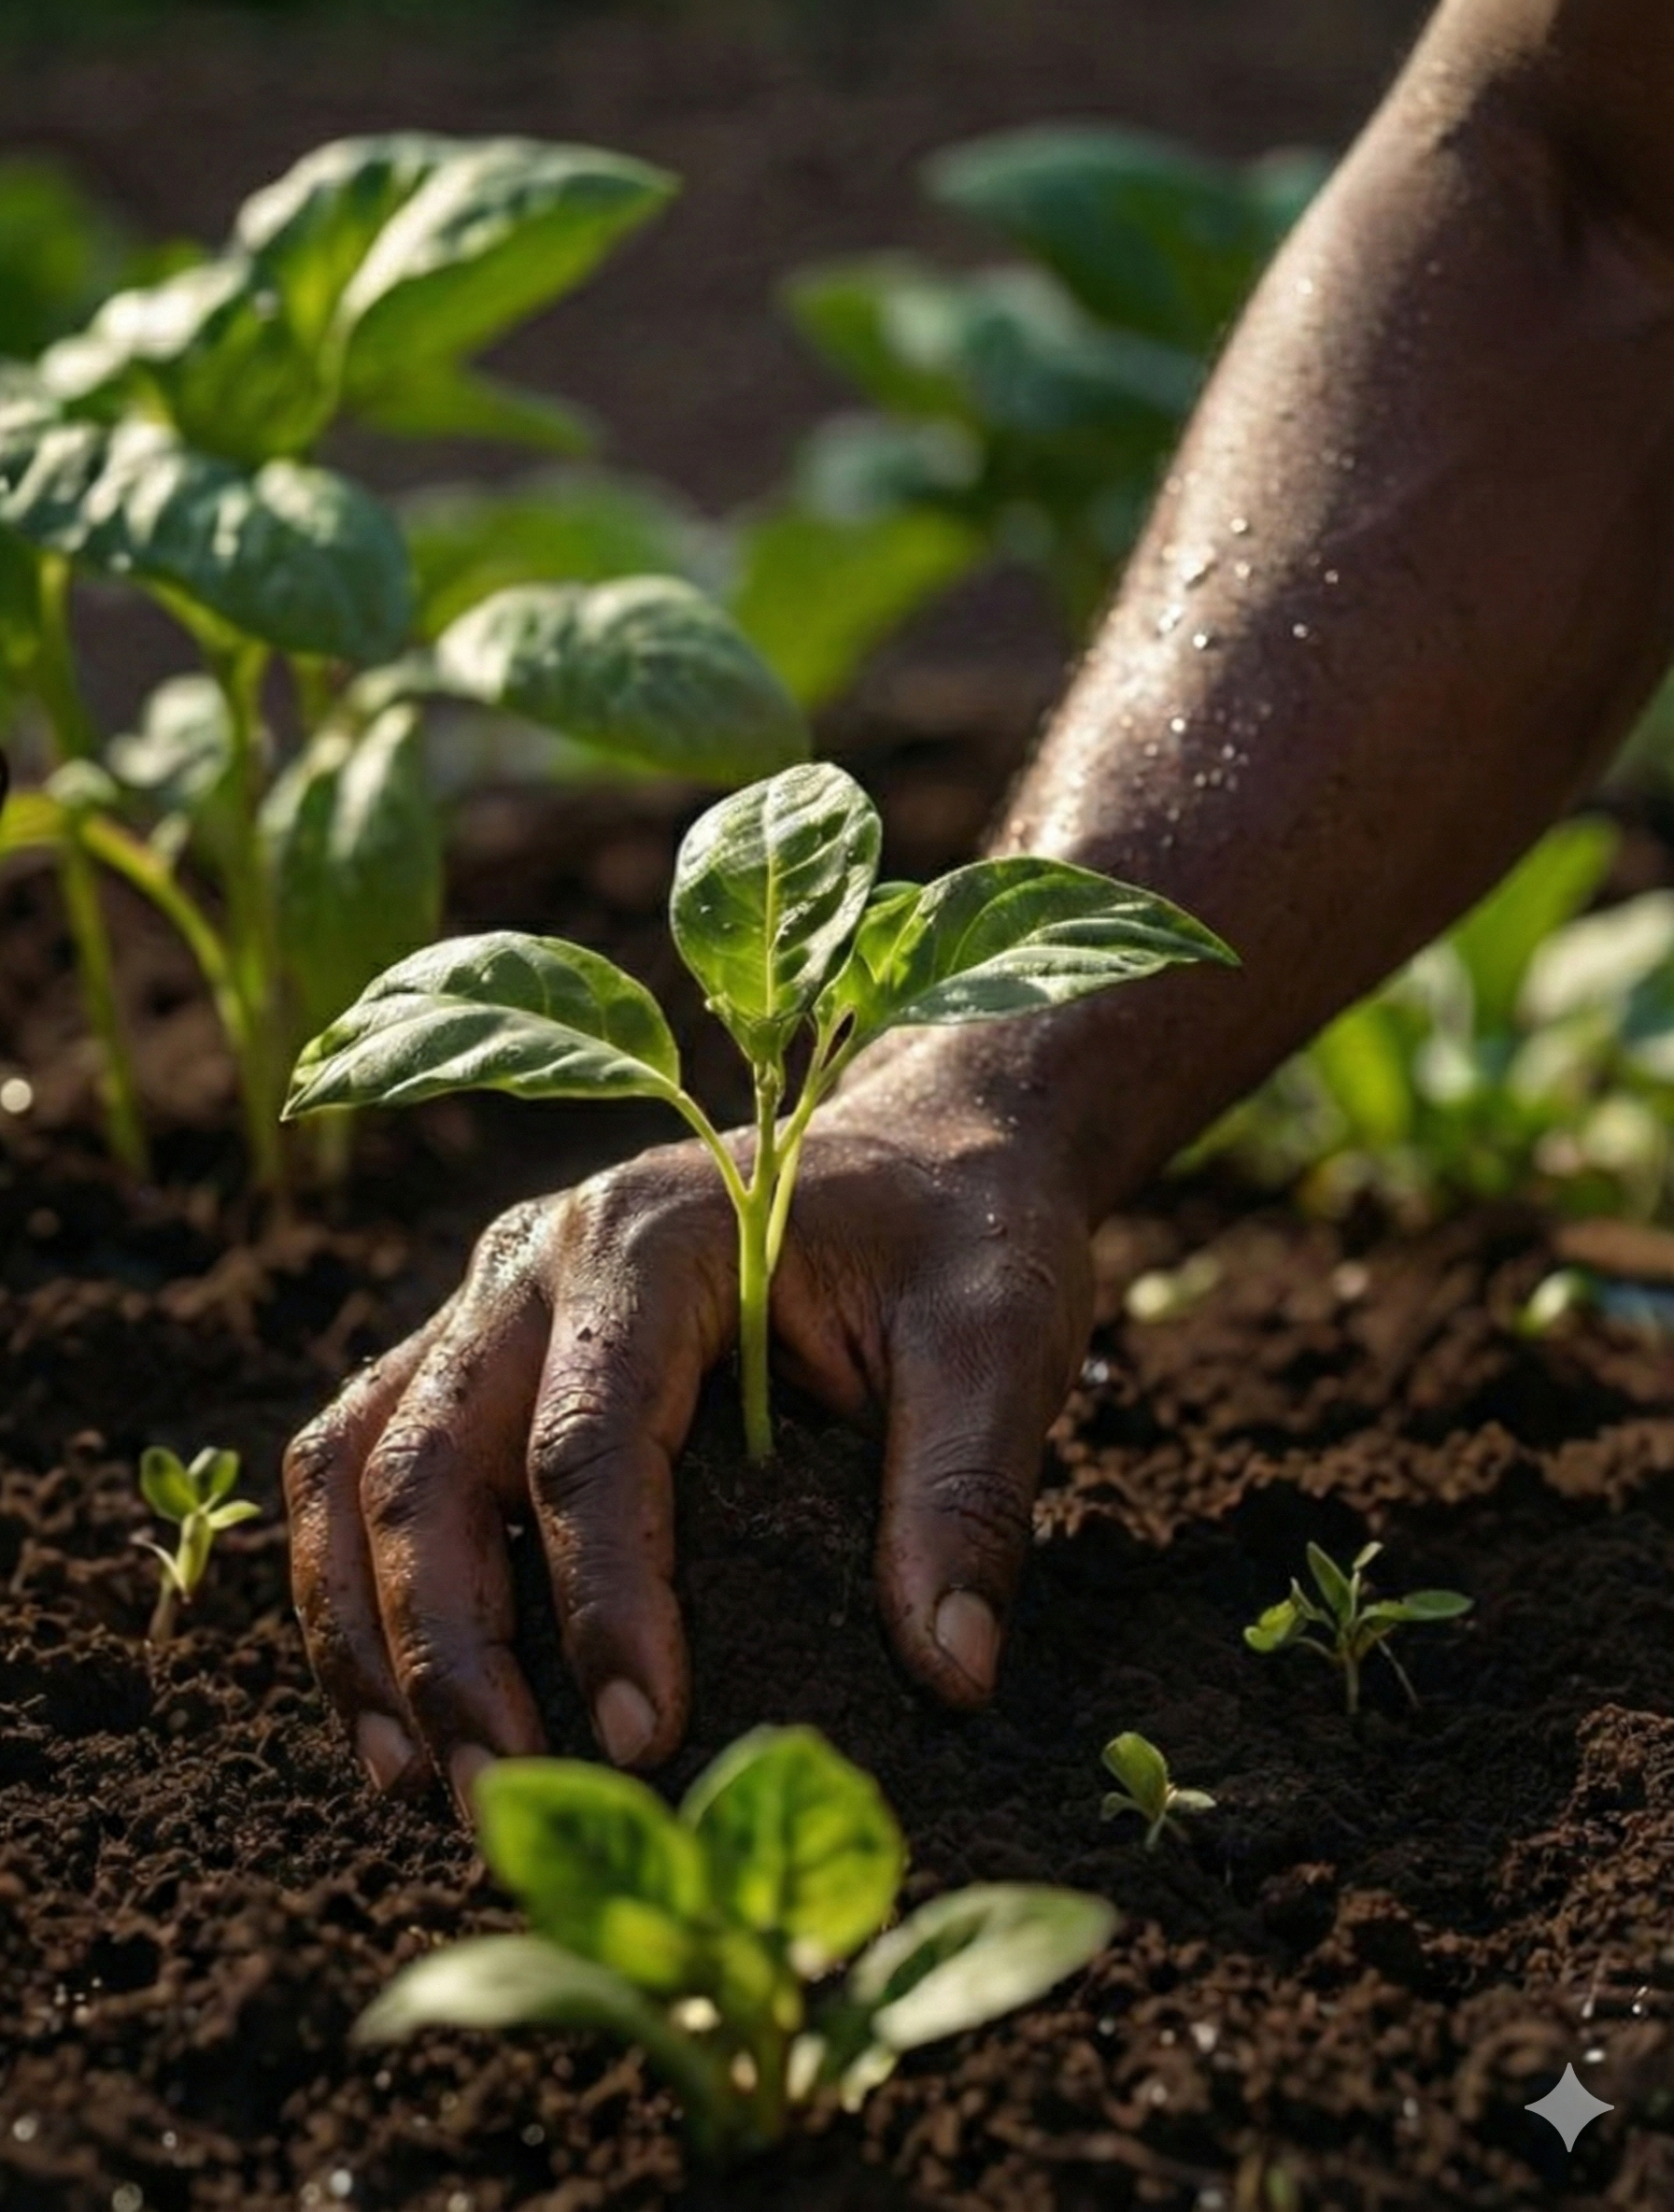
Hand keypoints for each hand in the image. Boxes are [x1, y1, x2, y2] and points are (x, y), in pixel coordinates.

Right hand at [283, 1078, 1092, 1811]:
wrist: (934, 1134)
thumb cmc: (966, 1230)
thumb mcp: (1000, 1340)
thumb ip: (966, 1495)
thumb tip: (949, 1676)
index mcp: (655, 1240)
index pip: (585, 1443)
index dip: (601, 1603)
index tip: (644, 1741)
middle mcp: (540, 1255)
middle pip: (428, 1461)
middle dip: (448, 1650)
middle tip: (501, 1800)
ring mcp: (496, 1292)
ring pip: (356, 1460)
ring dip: (367, 1628)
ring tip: (415, 1779)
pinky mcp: (485, 1336)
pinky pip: (365, 1450)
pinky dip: (355, 1576)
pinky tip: (397, 1697)